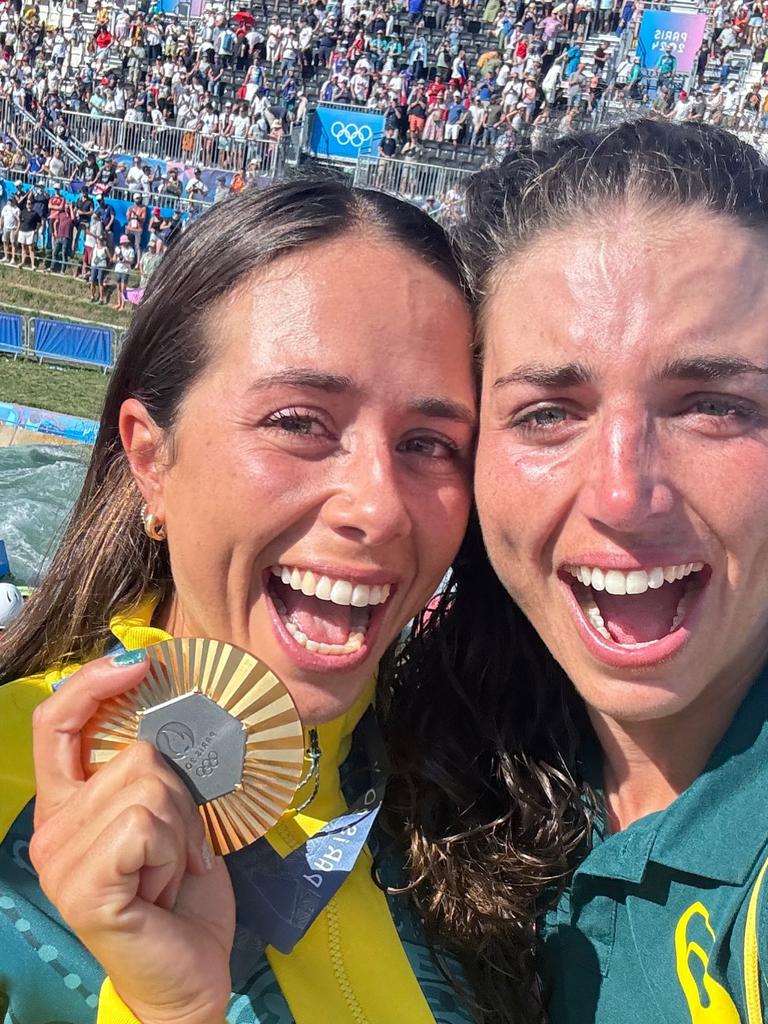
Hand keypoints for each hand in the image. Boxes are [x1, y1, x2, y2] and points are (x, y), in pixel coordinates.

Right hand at [30, 653, 234, 1023]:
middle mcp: (51, 829)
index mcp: (68, 805)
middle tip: (183, 841)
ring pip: (149, 782)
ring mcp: (61, 860)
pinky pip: (147, 822)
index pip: (58, 722)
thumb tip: (169, 705)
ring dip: (184, 825)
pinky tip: (170, 884)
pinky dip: (178, 848)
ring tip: (176, 867)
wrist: (191, 974)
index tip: (139, 662)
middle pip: (133, 750)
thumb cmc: (181, 893)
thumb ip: (151, 769)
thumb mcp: (169, 816)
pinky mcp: (83, 886)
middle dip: (181, 791)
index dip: (94, 682)